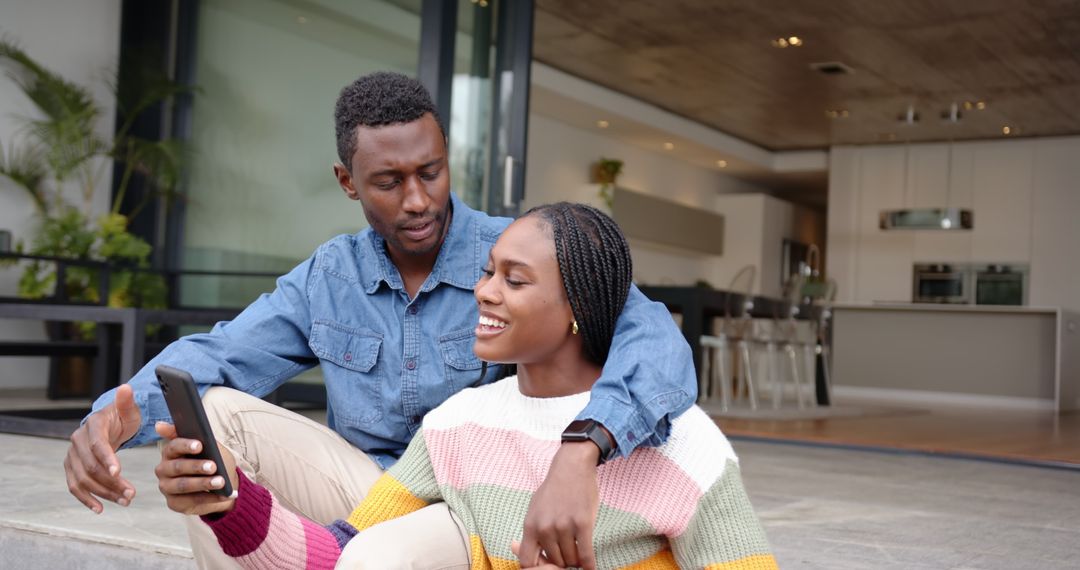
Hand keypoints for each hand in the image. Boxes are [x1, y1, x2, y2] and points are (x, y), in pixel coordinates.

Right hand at [64, 384, 140, 512]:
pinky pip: (74, 486)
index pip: (97, 444)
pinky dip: (85, 499)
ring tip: (125, 501)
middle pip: (91, 466)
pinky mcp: (71, 468)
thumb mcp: (129, 410)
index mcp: (93, 426)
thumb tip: (126, 388)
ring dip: (103, 493)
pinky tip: (99, 509)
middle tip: (131, 494)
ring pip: (83, 479)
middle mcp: (77, 441)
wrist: (108, 424)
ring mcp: (72, 456)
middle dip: (111, 482)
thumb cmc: (121, 417)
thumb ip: (127, 402)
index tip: (118, 472)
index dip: (107, 458)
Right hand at [153, 421, 237, 515]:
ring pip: (183, 485)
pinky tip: (224, 495)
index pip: (173, 446)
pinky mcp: (174, 503)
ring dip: (203, 483)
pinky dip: (210, 498)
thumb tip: (159, 425)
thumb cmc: (213, 460)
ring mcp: (167, 488)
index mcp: (170, 452)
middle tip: (213, 466)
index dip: (185, 445)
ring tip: (221, 482)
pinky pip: (192, 501)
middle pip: (177, 467)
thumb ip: (191, 434)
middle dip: (196, 466)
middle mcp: (164, 470)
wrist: (223, 483)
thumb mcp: (209, 445)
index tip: (199, 445)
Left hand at [518, 441, 600, 569]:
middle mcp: (545, 528)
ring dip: (576, 559)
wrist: (572, 468)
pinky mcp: (583, 524)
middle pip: (554, 561)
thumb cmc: (554, 490)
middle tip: (568, 554)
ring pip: (571, 559)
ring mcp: (564, 526)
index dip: (538, 567)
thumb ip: (530, 532)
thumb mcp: (534, 509)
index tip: (547, 564)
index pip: (527, 561)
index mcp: (530, 526)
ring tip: (579, 551)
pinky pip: (586, 554)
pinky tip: (590, 567)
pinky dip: (589, 564)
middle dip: (562, 561)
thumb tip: (515, 548)